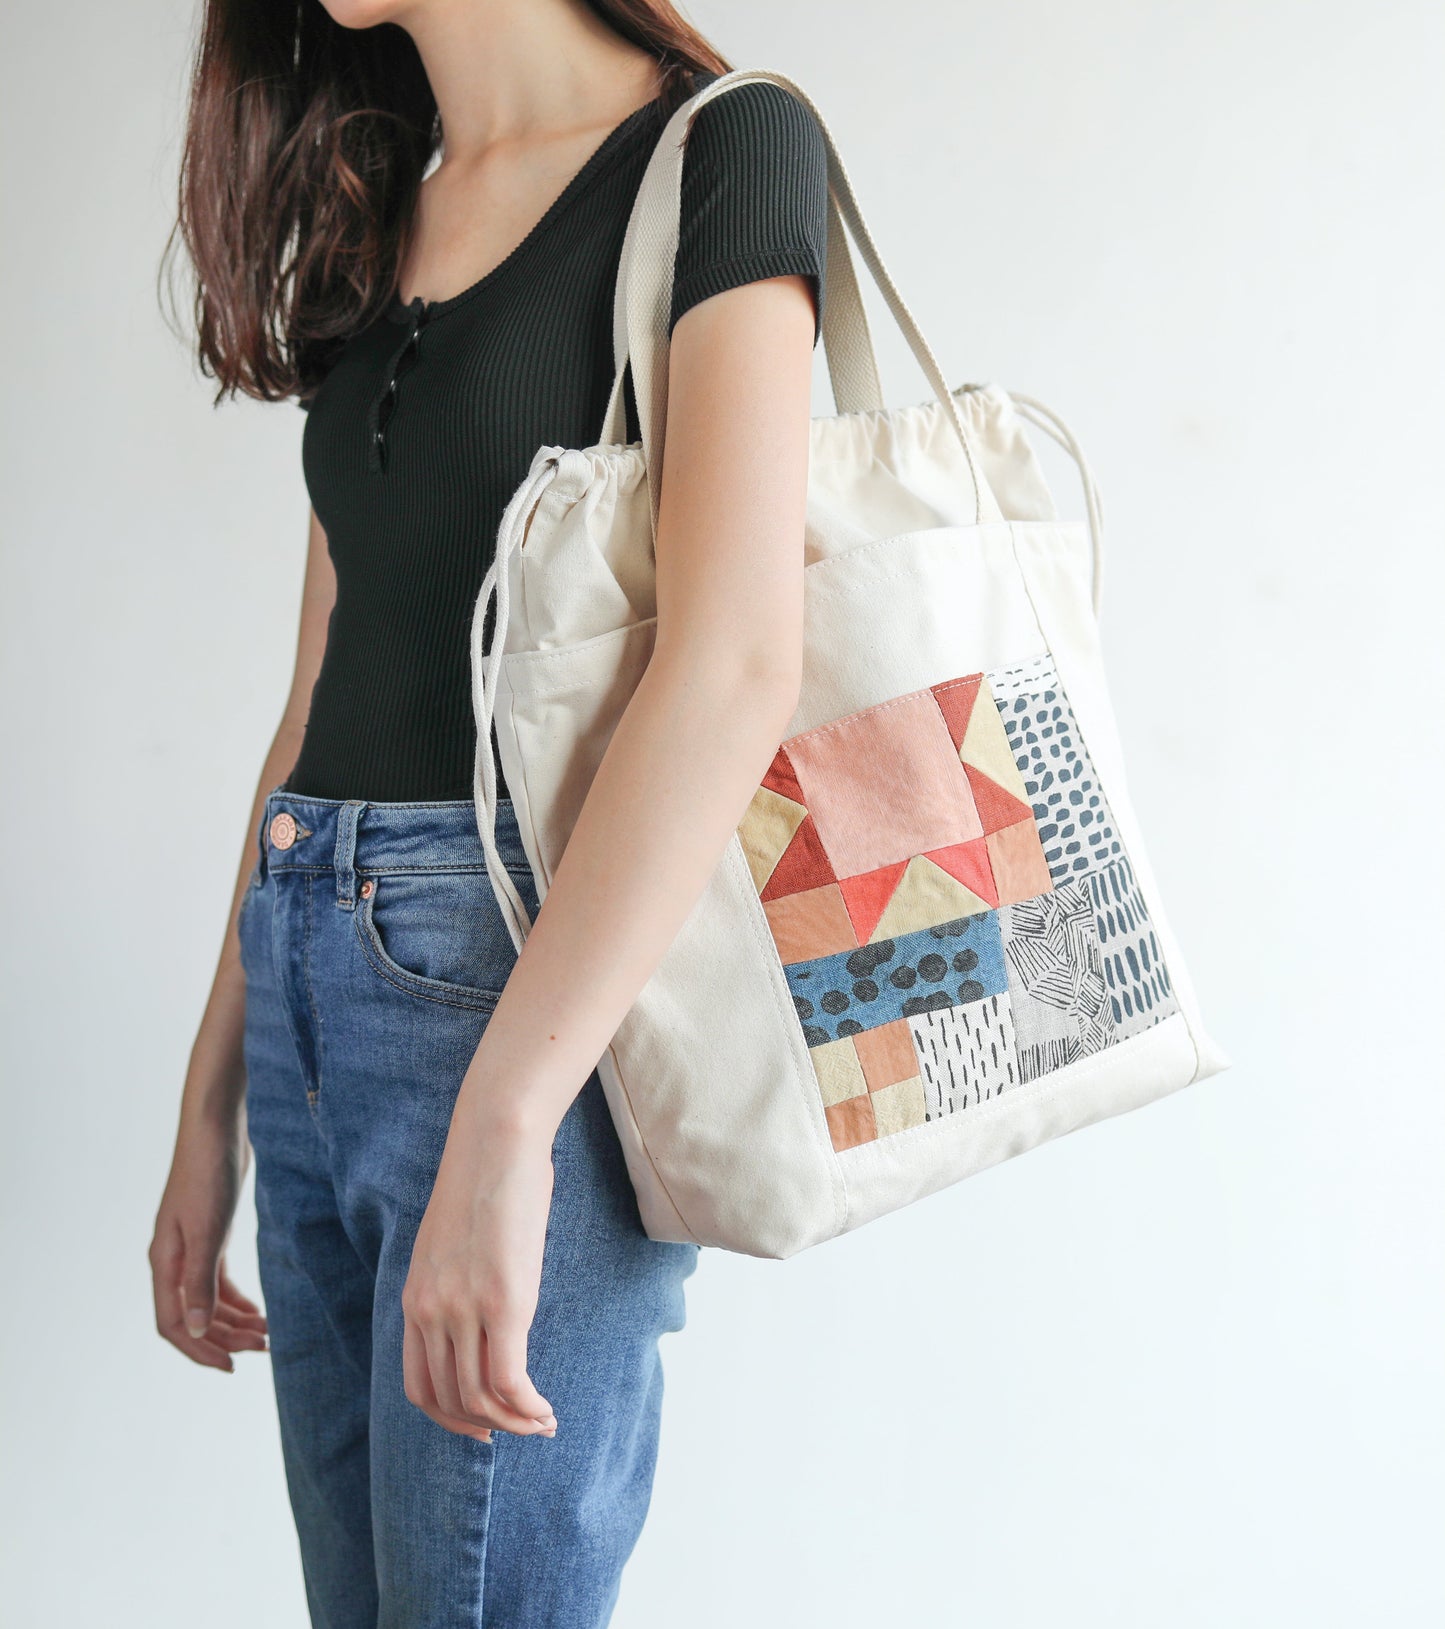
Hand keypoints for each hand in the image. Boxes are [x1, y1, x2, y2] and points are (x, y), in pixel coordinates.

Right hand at [150, 1112, 268, 1371]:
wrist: (217, 1126)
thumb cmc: (209, 1172)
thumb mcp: (208, 1230)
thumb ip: (201, 1281)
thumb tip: (196, 1330)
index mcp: (165, 1262)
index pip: (173, 1324)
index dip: (199, 1350)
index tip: (232, 1367)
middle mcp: (173, 1259)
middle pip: (193, 1316)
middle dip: (225, 1337)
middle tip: (265, 1347)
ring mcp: (191, 1246)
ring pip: (208, 1300)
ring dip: (234, 1320)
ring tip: (267, 1334)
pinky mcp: (211, 1233)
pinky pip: (217, 1280)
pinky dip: (236, 1298)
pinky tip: (258, 1309)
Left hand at [402, 1113, 558, 1443]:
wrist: (496, 1140)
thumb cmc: (488, 1179)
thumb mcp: (456, 1240)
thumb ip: (459, 1281)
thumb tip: (487, 1309)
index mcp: (416, 1299)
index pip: (419, 1386)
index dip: (450, 1417)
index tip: (482, 1424)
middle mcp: (431, 1311)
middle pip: (449, 1399)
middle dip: (486, 1427)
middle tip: (521, 1429)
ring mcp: (464, 1309)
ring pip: (480, 1397)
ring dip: (515, 1422)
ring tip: (542, 1423)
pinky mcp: (503, 1302)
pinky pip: (509, 1380)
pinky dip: (528, 1407)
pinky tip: (546, 1411)